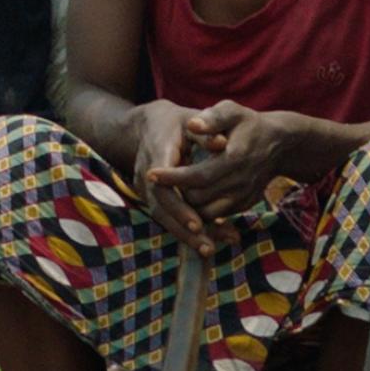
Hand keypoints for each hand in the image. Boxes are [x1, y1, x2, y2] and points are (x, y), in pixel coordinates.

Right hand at [128, 101, 226, 252]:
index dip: (179, 207)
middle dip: (183, 229)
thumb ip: (205, 132)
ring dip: (184, 236)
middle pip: (162, 208)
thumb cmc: (175, 123)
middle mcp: (146, 176)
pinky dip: (184, 230)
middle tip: (207, 246)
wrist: (149, 125)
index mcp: (156, 154)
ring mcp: (146, 189)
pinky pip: (167, 216)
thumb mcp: (189, 120)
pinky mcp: (154, 198)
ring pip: (163, 217)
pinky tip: (206, 242)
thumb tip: (223, 143)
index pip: (163, 187)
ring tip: (210, 250)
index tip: (198, 223)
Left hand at [153, 101, 295, 224]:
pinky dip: (200, 210)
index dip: (173, 178)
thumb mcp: (233, 111)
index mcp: (234, 159)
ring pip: (206, 212)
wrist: (279, 145)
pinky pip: (217, 215)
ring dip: (185, 205)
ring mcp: (243, 197)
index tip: (150, 173)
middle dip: (174, 194)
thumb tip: (194, 122)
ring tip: (168, 188)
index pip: (198, 176)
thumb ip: (213, 117)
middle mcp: (240, 182)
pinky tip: (187, 196)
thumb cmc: (249, 124)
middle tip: (155, 181)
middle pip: (198, 198)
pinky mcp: (244, 205)